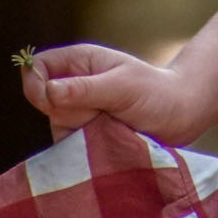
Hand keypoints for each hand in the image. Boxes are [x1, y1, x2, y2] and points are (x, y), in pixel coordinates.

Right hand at [19, 44, 195, 144]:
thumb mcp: (122, 86)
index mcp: (79, 61)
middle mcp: (73, 87)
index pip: (38, 68)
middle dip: (69, 115)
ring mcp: (78, 115)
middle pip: (45, 104)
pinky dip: (84, 155)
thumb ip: (84, 89)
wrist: (181, 117)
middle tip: (102, 114)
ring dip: (80, 137)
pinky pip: (70, 152)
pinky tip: (108, 149)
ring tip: (112, 131)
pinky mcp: (85, 140)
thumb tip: (46, 91)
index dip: (37, 84)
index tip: (53, 101)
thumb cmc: (155, 92)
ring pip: (57, 130)